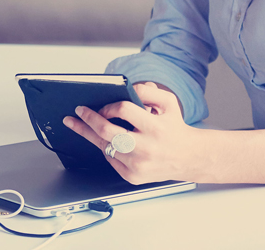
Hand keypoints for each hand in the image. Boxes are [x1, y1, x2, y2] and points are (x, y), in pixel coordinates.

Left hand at [62, 83, 200, 184]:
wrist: (187, 157)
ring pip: (104, 146)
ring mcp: (137, 165)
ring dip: (89, 134)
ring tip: (76, 124)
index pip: (124, 110)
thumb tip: (129, 88)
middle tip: (77, 112)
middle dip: (88, 119)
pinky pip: (110, 159)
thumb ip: (149, 91)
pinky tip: (99, 139)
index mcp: (155, 127)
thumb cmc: (175, 127)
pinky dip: (104, 147)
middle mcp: (145, 148)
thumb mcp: (169, 103)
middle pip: (106, 131)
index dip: (110, 105)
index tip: (101, 104)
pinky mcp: (132, 176)